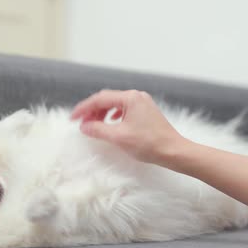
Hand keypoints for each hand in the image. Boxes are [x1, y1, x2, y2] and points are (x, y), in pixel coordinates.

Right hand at [71, 89, 185, 163]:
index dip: (84, 108)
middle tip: (82, 123)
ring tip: (94, 125)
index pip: (100, 99)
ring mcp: (143, 103)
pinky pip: (124, 110)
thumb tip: (84, 126)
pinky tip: (111, 124)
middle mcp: (137, 96)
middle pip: (108, 99)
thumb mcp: (118, 137)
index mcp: (130, 98)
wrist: (173, 151)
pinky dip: (113, 116)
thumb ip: (98, 129)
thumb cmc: (149, 143)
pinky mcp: (146, 112)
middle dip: (92, 111)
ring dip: (102, 114)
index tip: (73, 118)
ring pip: (116, 104)